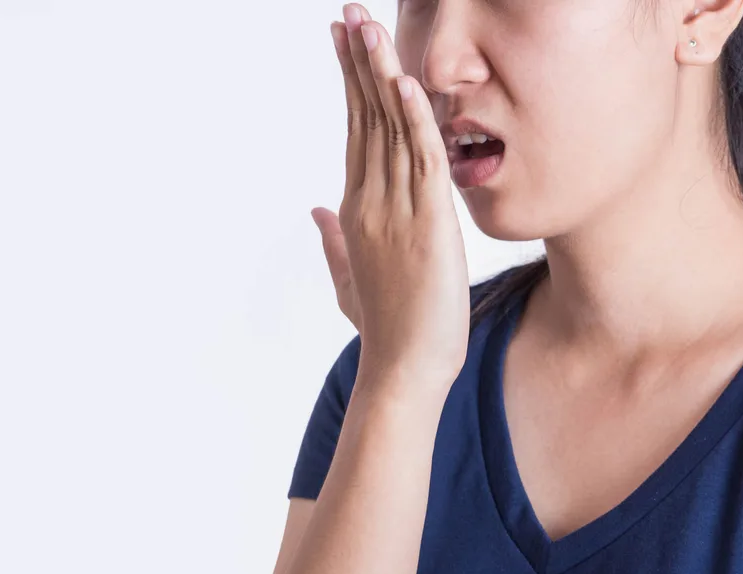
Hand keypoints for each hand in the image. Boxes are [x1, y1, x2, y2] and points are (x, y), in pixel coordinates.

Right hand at [313, 4, 469, 388]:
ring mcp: (394, 211)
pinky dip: (414, 118)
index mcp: (356, 209)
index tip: (345, 42)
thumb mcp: (351, 278)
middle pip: (365, 118)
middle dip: (357, 63)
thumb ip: (333, 240)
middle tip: (349, 14)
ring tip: (368, 27)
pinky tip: (405, 82)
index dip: (351, 84)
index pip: (355, 132)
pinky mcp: (427, 224)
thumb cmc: (385, 327)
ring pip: (388, 129)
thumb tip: (315, 211)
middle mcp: (370, 202)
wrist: (405, 369)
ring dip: (380, 74)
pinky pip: (419, 159)